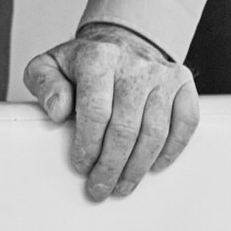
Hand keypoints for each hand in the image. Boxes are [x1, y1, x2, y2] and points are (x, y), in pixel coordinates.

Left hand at [23, 22, 197, 199]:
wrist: (120, 43)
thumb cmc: (84, 63)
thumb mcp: (49, 66)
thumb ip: (44, 84)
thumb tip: (58, 110)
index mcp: (98, 58)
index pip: (96, 111)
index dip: (88, 145)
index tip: (82, 165)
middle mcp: (135, 65)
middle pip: (126, 128)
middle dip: (111, 166)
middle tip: (101, 186)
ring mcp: (163, 74)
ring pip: (155, 132)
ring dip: (138, 166)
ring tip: (123, 184)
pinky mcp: (183, 83)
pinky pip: (186, 122)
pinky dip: (172, 149)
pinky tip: (155, 164)